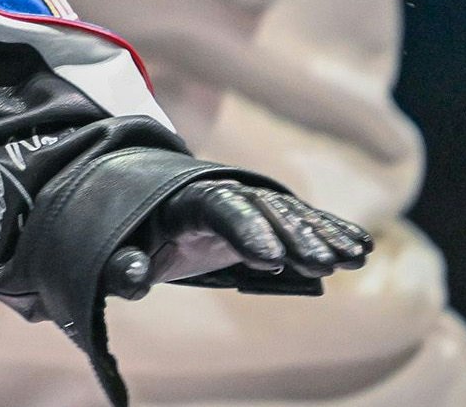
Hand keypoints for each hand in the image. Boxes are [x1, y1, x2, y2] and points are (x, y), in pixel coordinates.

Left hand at [105, 181, 370, 298]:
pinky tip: (360, 247)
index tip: (270, 261)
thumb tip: (133, 274)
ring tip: (353, 258)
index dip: (245, 230)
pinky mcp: (260, 215)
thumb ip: (117, 265)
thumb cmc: (120, 232)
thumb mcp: (106, 249)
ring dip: (321, 235)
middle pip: (262, 209)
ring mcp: (243, 201)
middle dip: (294, 236)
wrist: (130, 200)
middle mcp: (218, 192)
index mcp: (180, 199)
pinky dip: (327, 231)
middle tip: (325, 265)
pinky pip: (298, 219)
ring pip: (287, 213)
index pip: (218, 207)